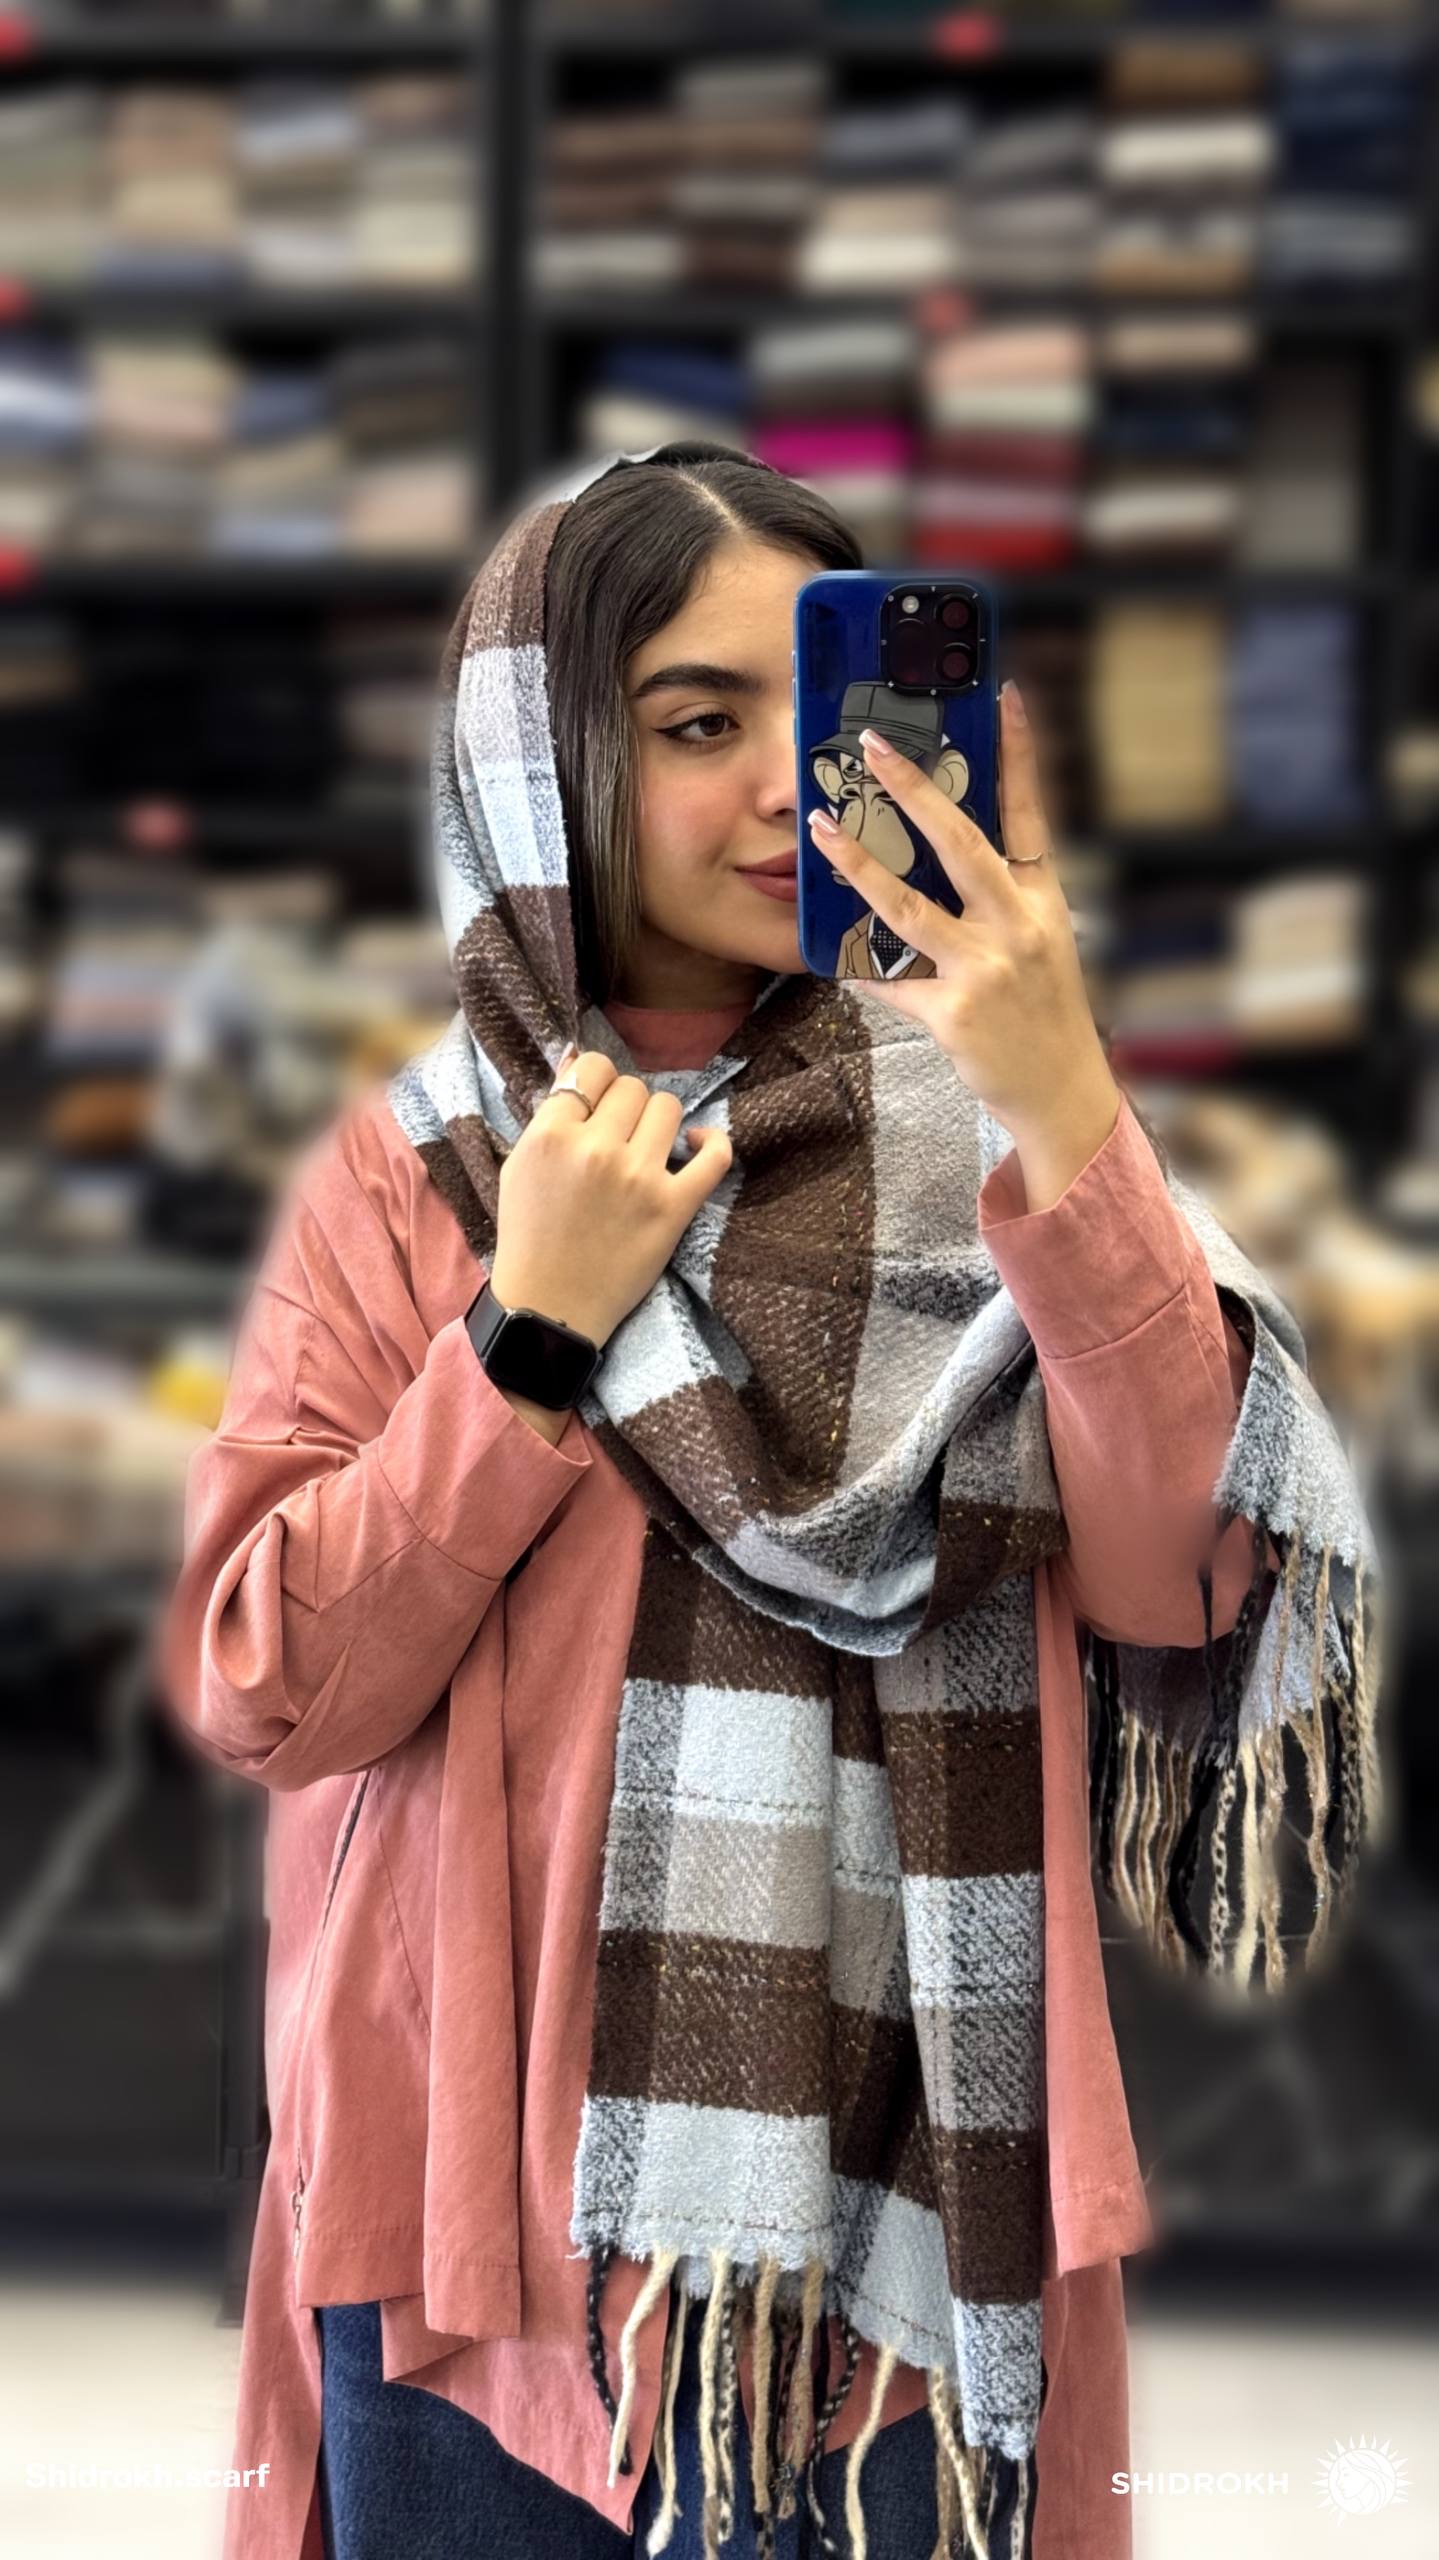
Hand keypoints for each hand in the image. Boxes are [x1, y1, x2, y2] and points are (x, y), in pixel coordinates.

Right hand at [489, 1048, 733, 1349]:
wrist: (549, 1305)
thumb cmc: (530, 1234)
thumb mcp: (520, 1164)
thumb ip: (550, 1112)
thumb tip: (578, 1054)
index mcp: (551, 1136)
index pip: (592, 1069)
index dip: (597, 1085)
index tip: (598, 1108)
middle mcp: (596, 1149)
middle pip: (632, 1088)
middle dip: (626, 1107)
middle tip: (619, 1137)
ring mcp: (639, 1178)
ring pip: (668, 1107)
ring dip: (660, 1122)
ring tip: (648, 1147)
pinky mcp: (673, 1208)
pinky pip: (714, 1156)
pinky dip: (712, 1143)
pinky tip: (698, 1144)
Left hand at [806, 680, 1119, 1212]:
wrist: (1062, 1093)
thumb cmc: (1042, 1013)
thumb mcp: (1039, 945)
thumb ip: (998, 899)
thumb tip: (936, 855)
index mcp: (1042, 900)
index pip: (1030, 812)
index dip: (1017, 752)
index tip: (1001, 694)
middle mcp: (1019, 926)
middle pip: (961, 842)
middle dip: (914, 790)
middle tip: (874, 747)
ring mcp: (987, 969)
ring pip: (908, 906)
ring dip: (857, 865)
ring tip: (820, 831)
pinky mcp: (955, 1013)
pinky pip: (889, 980)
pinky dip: (859, 968)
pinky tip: (833, 956)